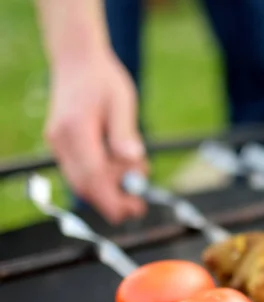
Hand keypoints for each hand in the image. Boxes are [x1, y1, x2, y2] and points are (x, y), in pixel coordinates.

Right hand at [45, 51, 146, 223]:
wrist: (77, 61)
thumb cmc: (104, 80)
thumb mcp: (122, 102)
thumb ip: (126, 133)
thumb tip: (134, 159)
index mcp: (76, 129)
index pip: (92, 175)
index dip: (112, 199)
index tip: (134, 210)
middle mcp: (61, 140)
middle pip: (84, 185)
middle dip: (112, 201)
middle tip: (139, 206)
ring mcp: (58, 144)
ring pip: (81, 183)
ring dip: (110, 189)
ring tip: (137, 174)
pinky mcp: (61, 147)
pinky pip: (80, 173)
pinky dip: (101, 179)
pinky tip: (120, 168)